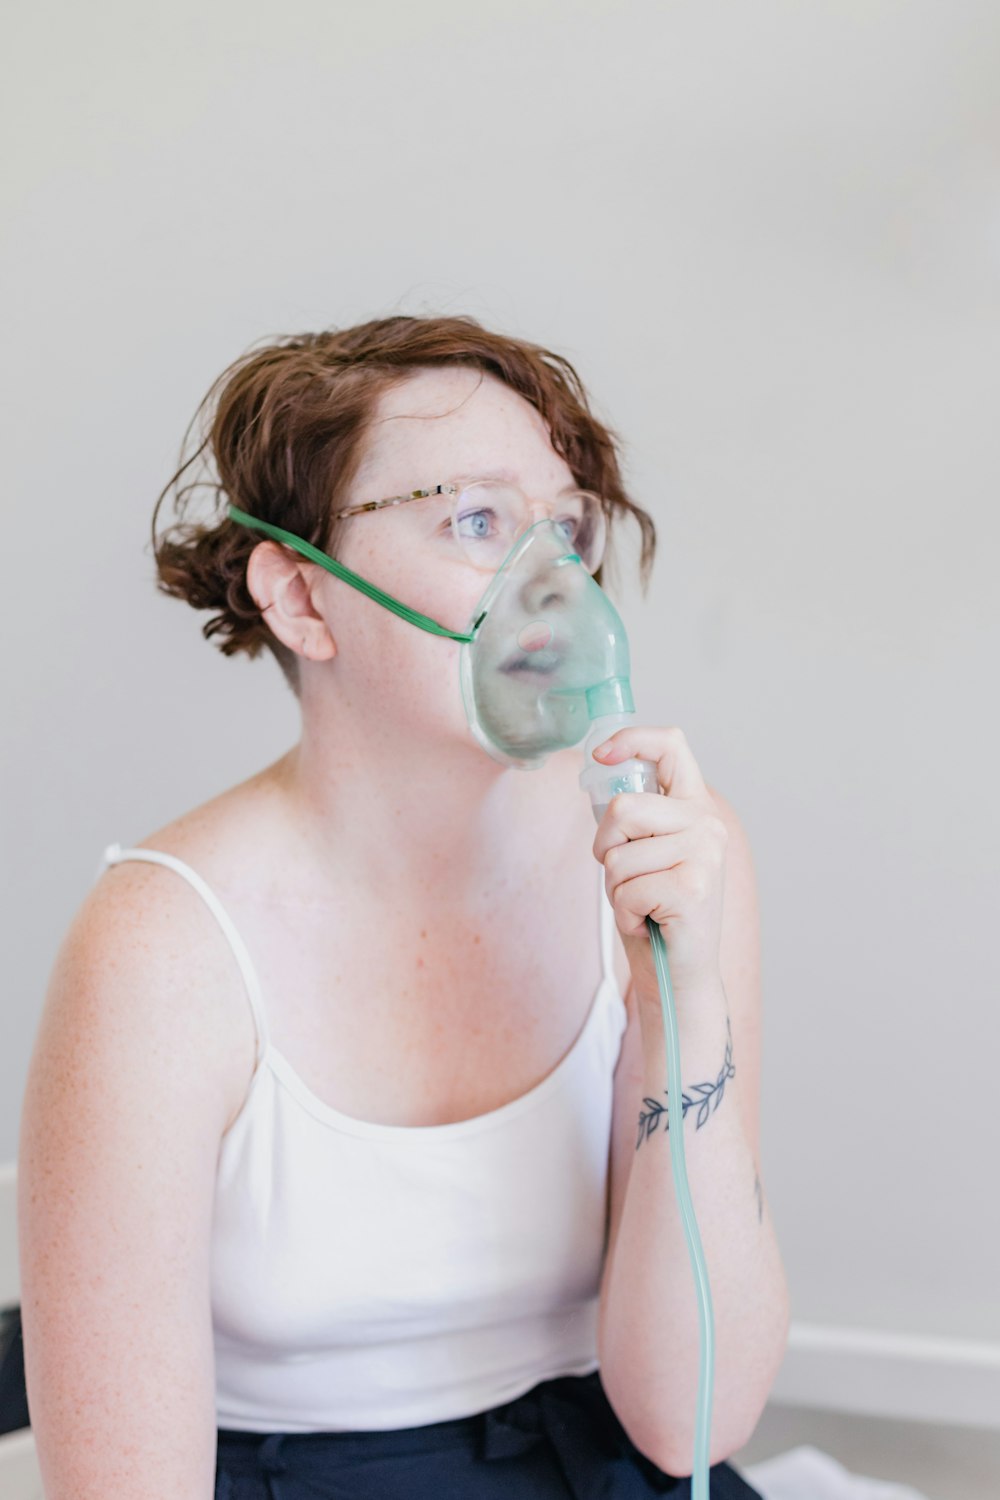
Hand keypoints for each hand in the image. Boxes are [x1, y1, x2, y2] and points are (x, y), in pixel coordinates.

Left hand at [591, 725, 727, 996]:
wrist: (680, 974)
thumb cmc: (656, 912)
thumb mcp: (644, 854)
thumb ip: (635, 818)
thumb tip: (600, 768)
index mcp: (695, 807)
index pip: (671, 746)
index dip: (633, 739)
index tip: (601, 755)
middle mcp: (707, 824)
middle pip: (624, 806)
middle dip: (606, 846)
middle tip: (624, 877)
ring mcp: (705, 855)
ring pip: (619, 855)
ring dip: (616, 889)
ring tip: (643, 905)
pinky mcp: (693, 888)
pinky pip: (626, 889)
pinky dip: (624, 913)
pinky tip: (648, 922)